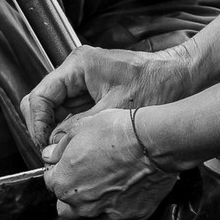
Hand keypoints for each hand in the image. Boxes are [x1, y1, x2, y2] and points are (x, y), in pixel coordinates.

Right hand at [22, 44, 198, 147]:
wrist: (183, 78)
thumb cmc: (156, 86)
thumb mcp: (115, 112)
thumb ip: (80, 128)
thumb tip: (53, 148)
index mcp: (78, 66)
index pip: (40, 95)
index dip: (37, 123)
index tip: (43, 146)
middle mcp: (77, 71)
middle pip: (43, 102)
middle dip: (44, 129)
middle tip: (51, 153)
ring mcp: (84, 82)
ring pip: (55, 111)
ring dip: (58, 132)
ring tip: (66, 154)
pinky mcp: (93, 94)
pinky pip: (72, 114)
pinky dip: (72, 131)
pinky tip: (79, 146)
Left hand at [42, 107, 176, 219]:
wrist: (152, 143)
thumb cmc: (116, 131)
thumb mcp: (80, 129)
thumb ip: (60, 148)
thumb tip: (49, 156)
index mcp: (63, 183)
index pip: (51, 182)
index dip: (59, 171)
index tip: (70, 164)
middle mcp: (81, 205)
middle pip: (65, 208)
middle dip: (71, 195)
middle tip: (85, 178)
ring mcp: (106, 215)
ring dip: (91, 210)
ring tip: (103, 191)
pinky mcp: (131, 219)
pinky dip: (114, 215)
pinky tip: (120, 199)